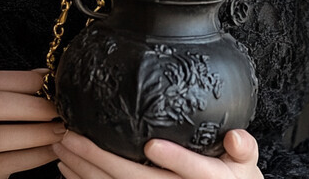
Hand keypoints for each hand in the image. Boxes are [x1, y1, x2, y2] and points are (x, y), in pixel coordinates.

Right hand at [0, 69, 63, 178]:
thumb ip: (9, 89)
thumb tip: (45, 76)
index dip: (24, 80)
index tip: (49, 82)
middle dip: (31, 105)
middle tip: (57, 108)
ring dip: (36, 132)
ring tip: (60, 129)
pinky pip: (6, 163)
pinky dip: (34, 156)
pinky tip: (52, 150)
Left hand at [53, 129, 262, 178]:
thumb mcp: (246, 167)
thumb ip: (244, 149)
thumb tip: (238, 138)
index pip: (194, 172)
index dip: (175, 160)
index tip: (152, 145)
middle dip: (101, 160)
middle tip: (72, 136)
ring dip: (86, 172)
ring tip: (62, 149)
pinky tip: (69, 173)